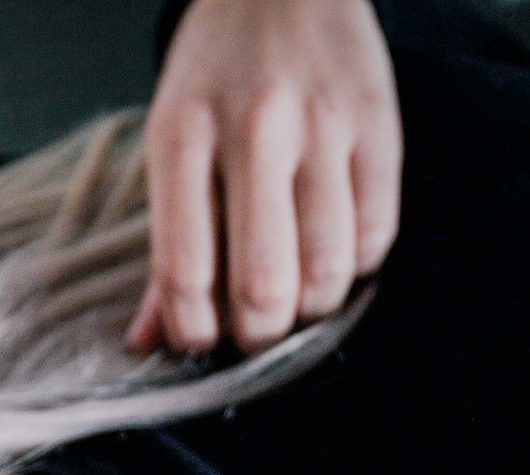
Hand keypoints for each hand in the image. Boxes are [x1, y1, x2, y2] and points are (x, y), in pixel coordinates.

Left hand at [129, 0, 400, 354]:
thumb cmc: (216, 76)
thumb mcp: (171, 145)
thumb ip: (165, 249)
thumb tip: (151, 343)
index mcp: (182, 136)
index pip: (184, 271)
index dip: (194, 333)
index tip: (200, 342)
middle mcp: (253, 130)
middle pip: (263, 286)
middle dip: (258, 336)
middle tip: (253, 331)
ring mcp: (322, 127)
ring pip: (327, 271)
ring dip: (310, 310)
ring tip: (295, 300)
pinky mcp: (378, 127)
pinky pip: (376, 236)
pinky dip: (354, 270)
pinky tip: (332, 257)